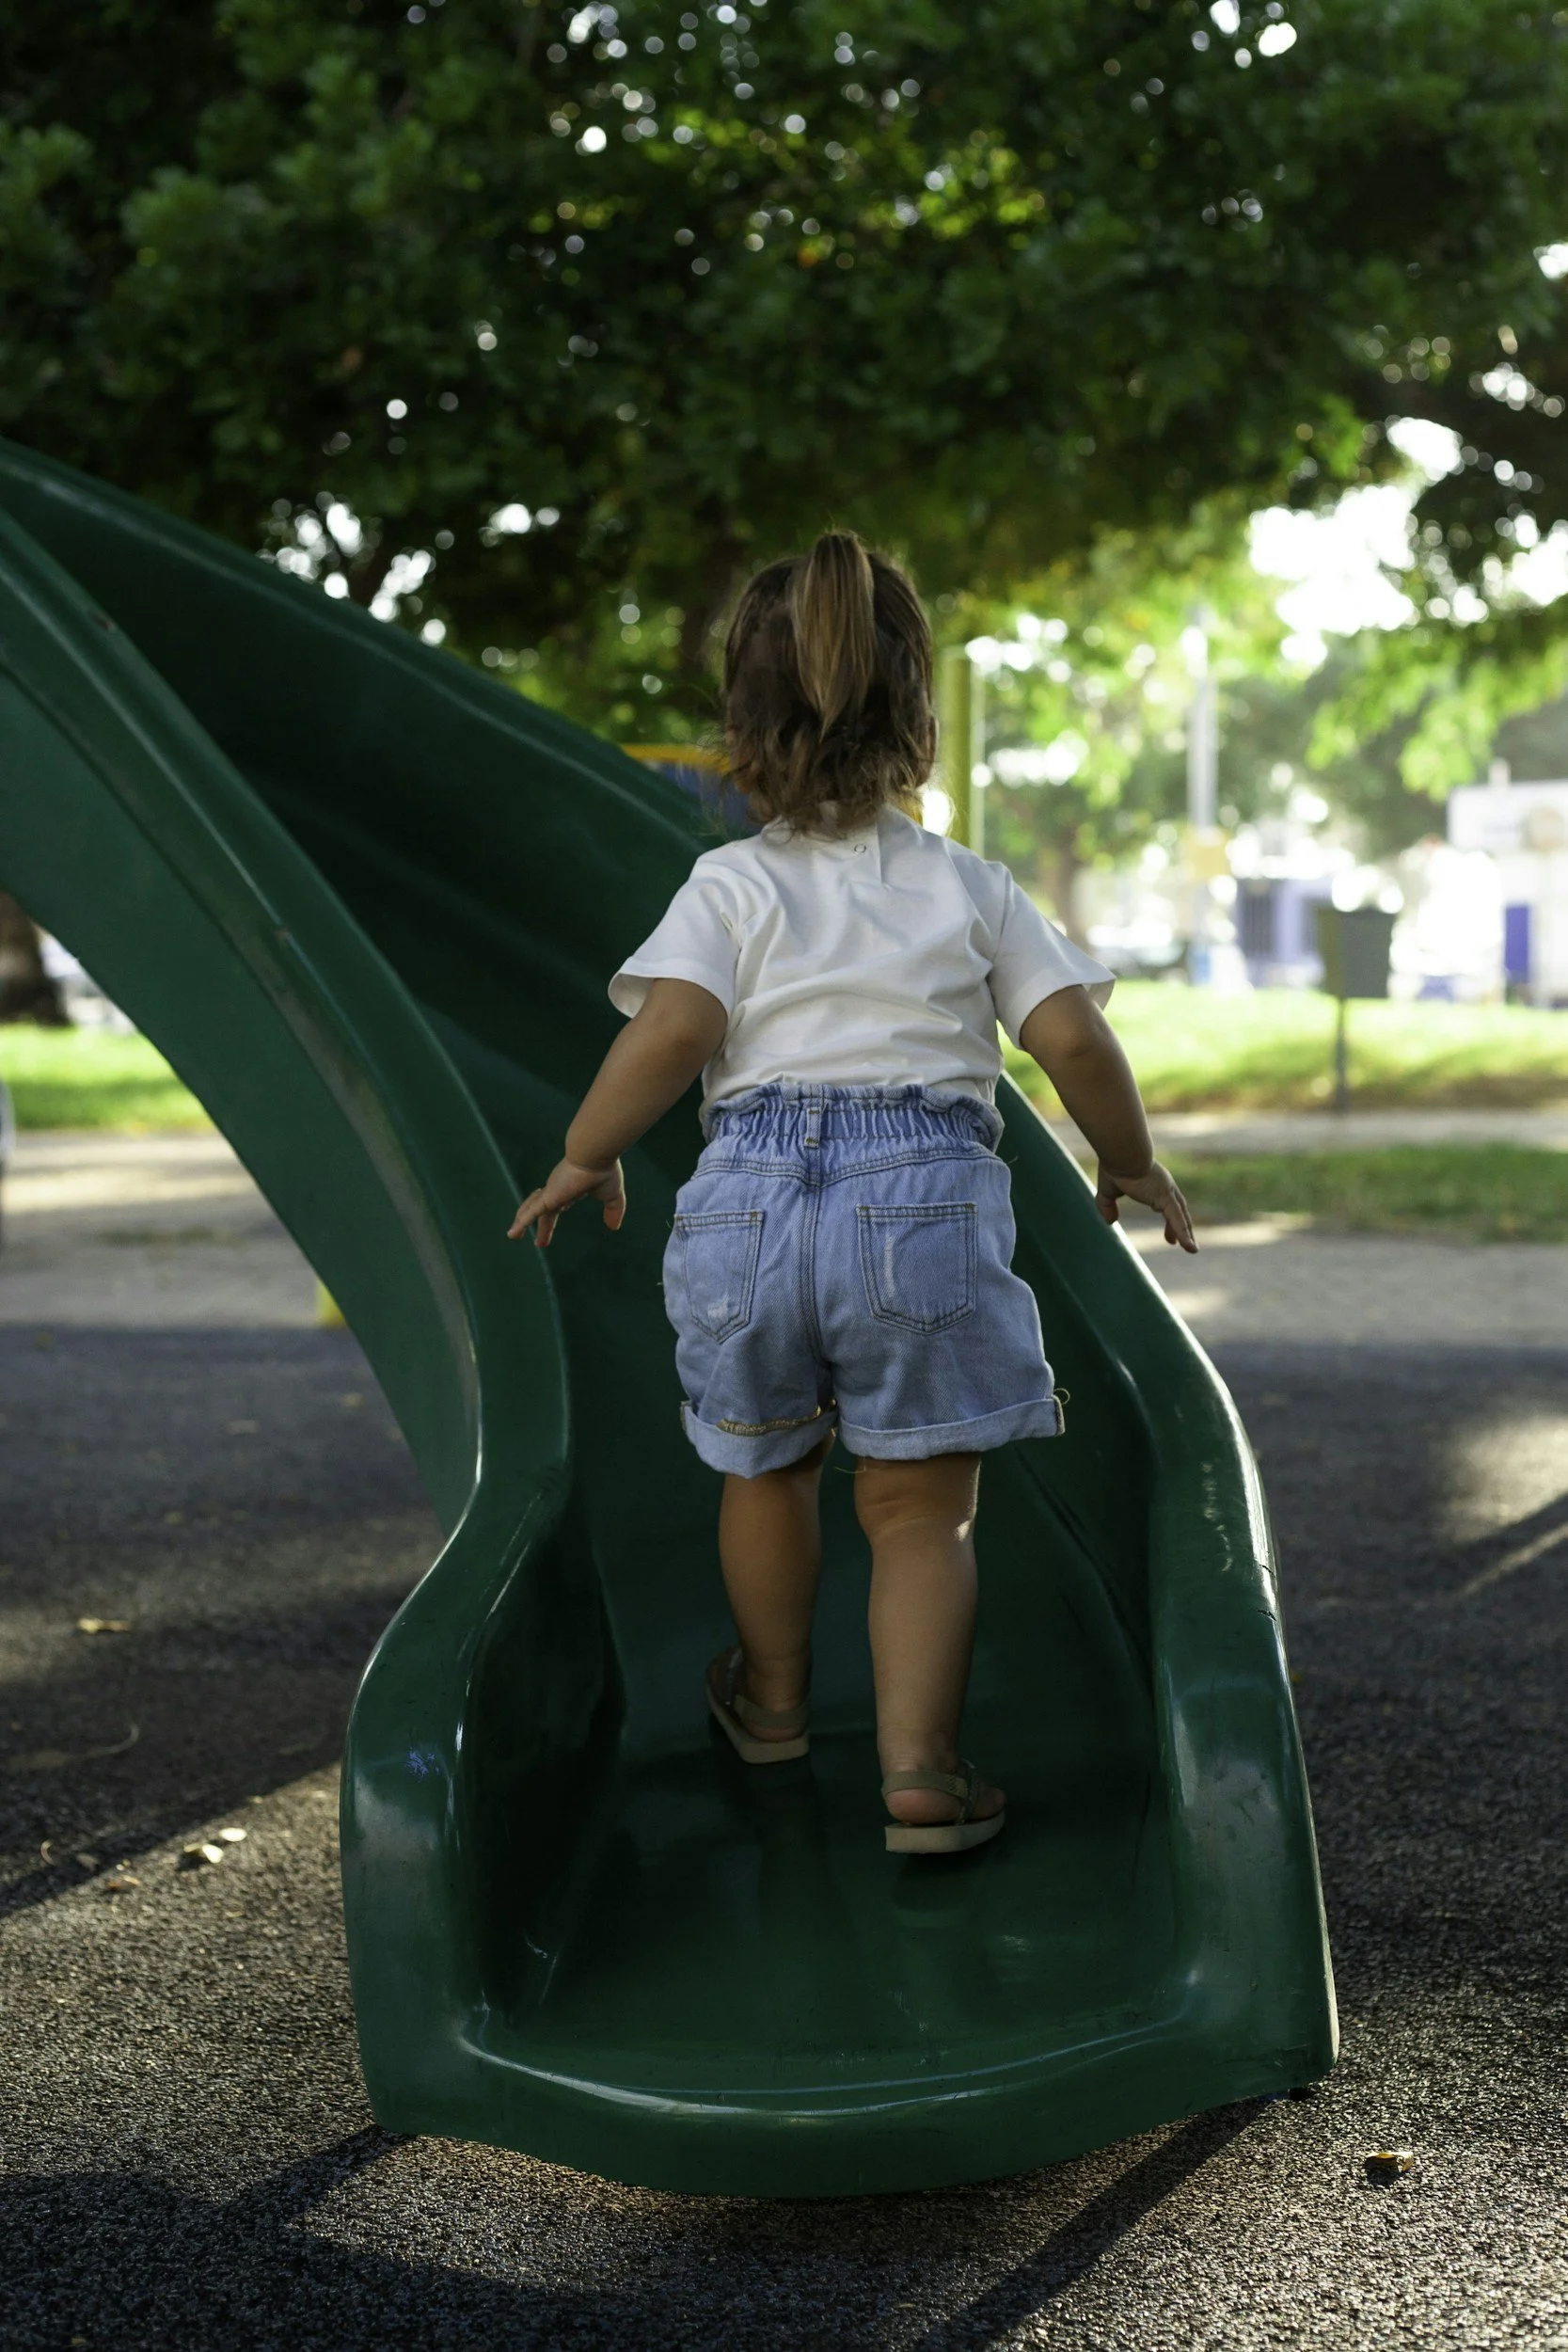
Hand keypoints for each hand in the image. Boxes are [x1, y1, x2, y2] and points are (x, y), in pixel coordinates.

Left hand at [508, 1157, 624, 1247]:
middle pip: (545, 1210)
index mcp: (572, 1189)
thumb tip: (614, 1227)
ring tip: (513, 1235)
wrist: (595, 1154)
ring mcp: (551, 1192)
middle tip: (540, 1242)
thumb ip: (613, 1211)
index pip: (560, 1204)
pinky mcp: (548, 1197)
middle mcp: (558, 1189)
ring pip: (531, 1209)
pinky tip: (512, 1234)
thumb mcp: (612, 1196)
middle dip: (543, 1226)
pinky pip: (531, 1212)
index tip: (551, 1226)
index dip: (556, 1215)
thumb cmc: (604, 1171)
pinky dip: (522, 1223)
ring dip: (522, 1222)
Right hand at [1096, 1160, 1197, 1252]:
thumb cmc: (1115, 1164)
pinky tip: (1190, 1248)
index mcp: (1153, 1183)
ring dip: (1186, 1233)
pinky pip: (1178, 1220)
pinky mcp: (1166, 1198)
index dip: (1168, 1218)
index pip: (1166, 1204)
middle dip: (1180, 1226)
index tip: (1169, 1233)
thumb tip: (1110, 1222)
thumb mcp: (1107, 1190)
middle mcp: (1165, 1186)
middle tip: (1176, 1242)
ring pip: (1181, 1217)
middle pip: (1178, 1210)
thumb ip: (1107, 1206)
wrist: (1122, 1152)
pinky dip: (1184, 1234)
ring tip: (1192, 1250)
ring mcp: (1167, 1192)